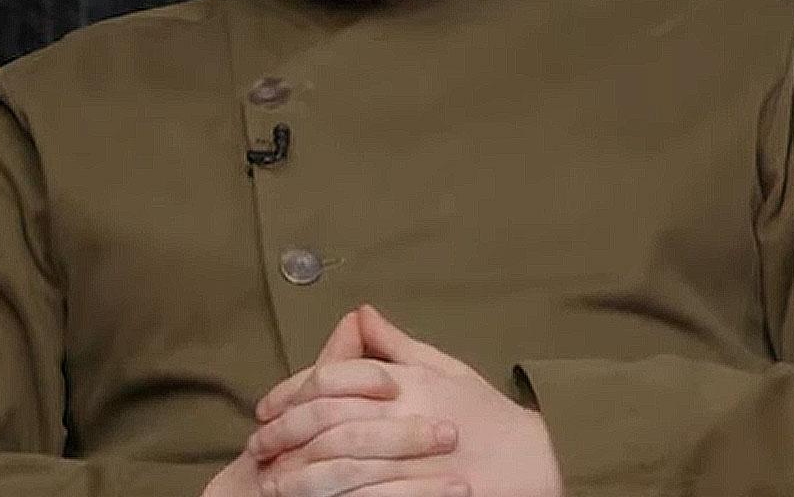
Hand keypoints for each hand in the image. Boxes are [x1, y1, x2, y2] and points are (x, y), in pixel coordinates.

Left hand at [250, 303, 564, 496]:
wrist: (537, 460)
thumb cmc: (490, 415)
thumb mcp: (446, 369)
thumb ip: (397, 346)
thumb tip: (360, 313)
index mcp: (407, 381)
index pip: (334, 378)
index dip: (291, 393)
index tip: (266, 409)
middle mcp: (405, 413)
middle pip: (327, 419)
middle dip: (285, 433)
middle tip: (257, 448)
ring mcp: (412, 456)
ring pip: (339, 463)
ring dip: (298, 474)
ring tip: (270, 485)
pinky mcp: (422, 491)